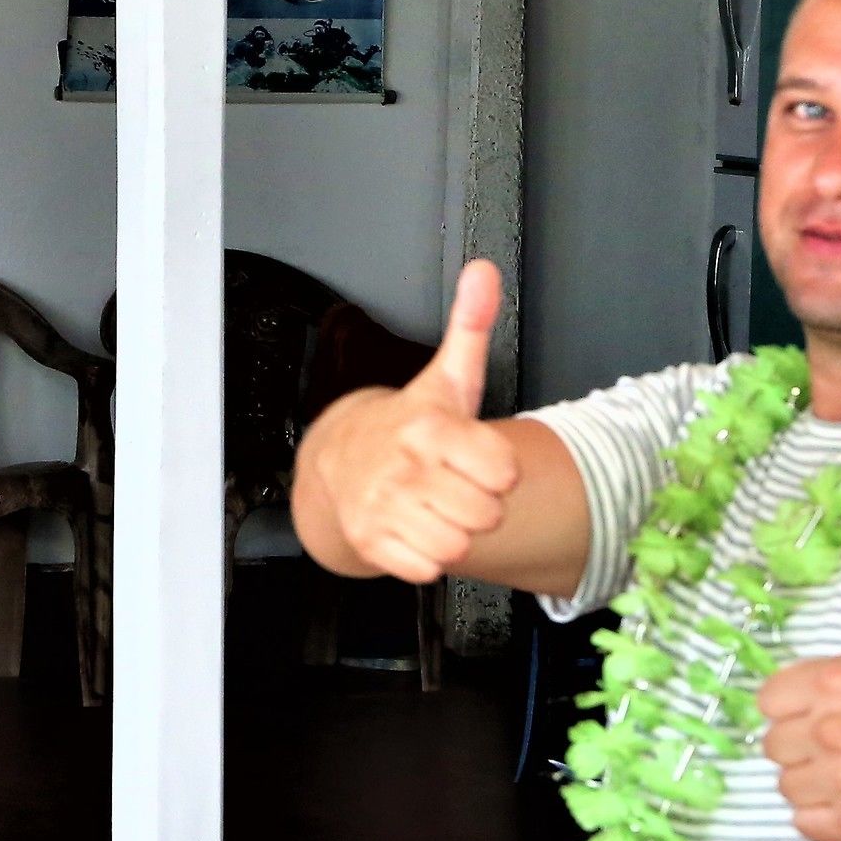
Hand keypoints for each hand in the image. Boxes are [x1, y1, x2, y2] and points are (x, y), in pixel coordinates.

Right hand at [302, 260, 518, 581]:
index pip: (504, 472)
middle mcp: (403, 468)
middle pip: (486, 514)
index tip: (480, 460)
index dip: (501, 471)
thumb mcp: (445, 377)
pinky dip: (428, 557)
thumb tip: (484, 272)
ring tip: (440, 508)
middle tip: (458, 486)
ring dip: (456, 534)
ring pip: (458, 546)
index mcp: (428, 427)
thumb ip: (470, 328)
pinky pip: (427, 569)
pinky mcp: (371, 541)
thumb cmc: (408, 426)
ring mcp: (384, 507)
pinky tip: (417, 529)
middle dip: (480, 505)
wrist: (337, 462)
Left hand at [754, 526, 840, 840]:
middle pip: (774, 744)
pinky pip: (804, 823)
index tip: (830, 704)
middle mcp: (838, 733)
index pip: (768, 700)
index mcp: (839, 682)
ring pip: (787, 785)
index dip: (795, 702)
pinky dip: (823, 815)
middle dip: (805, 740)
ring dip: (813, 778)